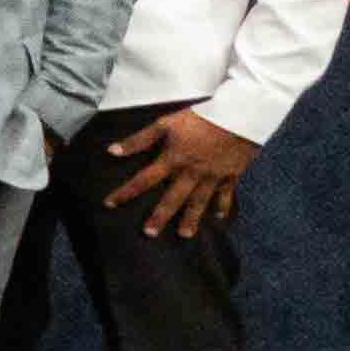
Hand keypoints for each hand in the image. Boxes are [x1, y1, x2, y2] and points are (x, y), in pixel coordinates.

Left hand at [104, 109, 258, 235]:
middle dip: (160, 217)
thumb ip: (140, 139)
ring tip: (184, 235)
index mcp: (173, 160)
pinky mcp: (231, 174)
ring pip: (199, 202)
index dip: (126, 192)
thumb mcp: (166, 123)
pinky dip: (223, 206)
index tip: (110, 204)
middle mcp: (192, 173)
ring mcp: (213, 176)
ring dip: (191, 219)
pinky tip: (219, 218)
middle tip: (149, 234)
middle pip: (172, 199)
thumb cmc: (200, 118)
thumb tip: (112, 151)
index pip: (144, 180)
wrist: (240, 115)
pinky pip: (226, 194)